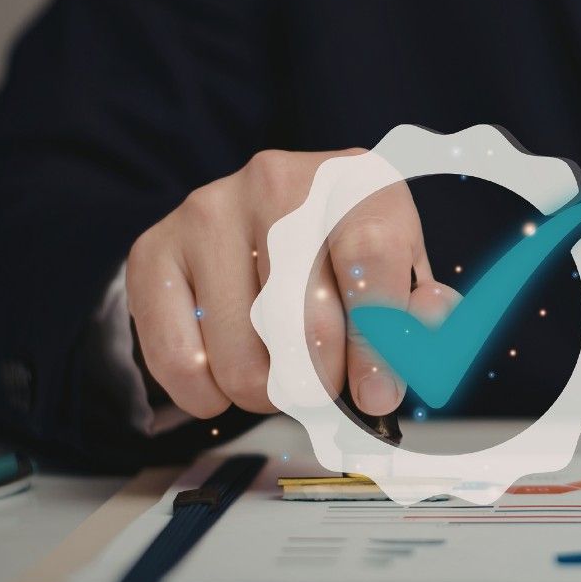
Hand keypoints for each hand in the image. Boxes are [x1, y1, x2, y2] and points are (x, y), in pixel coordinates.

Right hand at [127, 149, 456, 417]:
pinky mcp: (155, 248)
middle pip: (304, 323)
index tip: (375, 398)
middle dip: (322, 383)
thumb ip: (424, 314)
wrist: (279, 210)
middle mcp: (279, 183)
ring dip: (267, 392)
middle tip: (326, 392)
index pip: (371, 264)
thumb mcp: (404, 271)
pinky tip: (227, 379)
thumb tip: (412, 351)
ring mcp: (209, 212)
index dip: (376, 346)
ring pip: (240, 355)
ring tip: (281, 373)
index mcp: (356, 183)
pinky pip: (175, 358)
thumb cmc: (349, 249)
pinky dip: (205, 393)